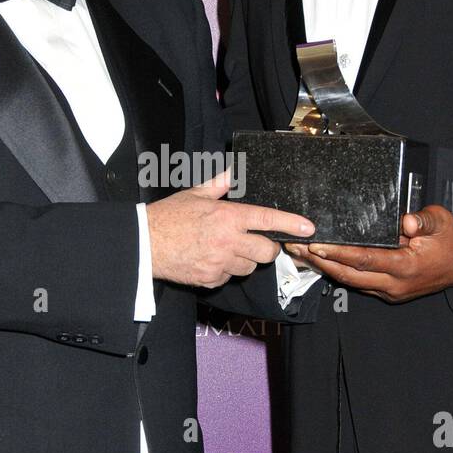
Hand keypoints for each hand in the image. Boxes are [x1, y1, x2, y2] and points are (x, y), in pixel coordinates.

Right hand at [147, 169, 313, 288]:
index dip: (290, 223)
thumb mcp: (194, 195)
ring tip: (226, 249)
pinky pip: (229, 277)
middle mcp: (227, 242)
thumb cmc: (167, 217)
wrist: (145, 244)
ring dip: (245, 260)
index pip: (267, 219)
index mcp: (227, 217)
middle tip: (256, 241)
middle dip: (266, 247)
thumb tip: (232, 172)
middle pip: (266, 252)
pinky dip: (226, 271)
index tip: (307, 227)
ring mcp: (219, 264)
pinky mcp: (210, 279)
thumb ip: (218, 185)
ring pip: (249, 267)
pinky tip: (212, 260)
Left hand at [285, 205, 452, 302]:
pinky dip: (339, 272)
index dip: (338, 252)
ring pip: (350, 282)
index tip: (316, 244)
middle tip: (295, 247)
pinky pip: (359, 283)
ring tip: (301, 253)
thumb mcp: (442, 222)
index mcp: (406, 267)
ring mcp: (390, 291)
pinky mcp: (388, 292)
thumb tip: (405, 221)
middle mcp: (394, 284)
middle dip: (320, 262)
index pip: (365, 259)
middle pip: (349, 275)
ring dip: (325, 268)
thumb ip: (422, 220)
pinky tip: (323, 261)